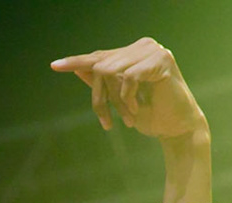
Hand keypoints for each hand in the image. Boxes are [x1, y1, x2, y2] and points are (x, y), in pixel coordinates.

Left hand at [51, 38, 205, 139]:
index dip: (76, 62)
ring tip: (126, 118)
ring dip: (115, 102)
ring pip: (111, 72)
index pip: (99, 56)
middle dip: (101, 99)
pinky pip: (128, 77)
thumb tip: (78, 69)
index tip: (54, 66)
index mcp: (133, 53)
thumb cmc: (150, 115)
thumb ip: (102, 83)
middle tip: (107, 122)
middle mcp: (142, 46)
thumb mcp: (119, 101)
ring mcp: (153, 50)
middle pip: (101, 68)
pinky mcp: (162, 59)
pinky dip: (128, 98)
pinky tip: (138, 109)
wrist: (177, 128)